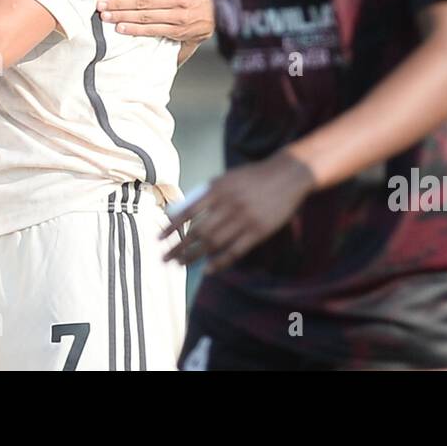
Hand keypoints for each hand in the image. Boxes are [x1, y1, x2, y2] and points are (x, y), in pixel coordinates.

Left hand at [97, 0, 213, 41]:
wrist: (215, 16)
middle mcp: (178, 0)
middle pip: (143, 2)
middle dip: (119, 3)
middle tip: (101, 4)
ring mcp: (178, 17)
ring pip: (145, 17)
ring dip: (123, 17)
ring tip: (106, 16)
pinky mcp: (176, 31)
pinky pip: (152, 31)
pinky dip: (134, 30)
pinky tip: (120, 28)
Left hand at [161, 151, 315, 273]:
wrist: (288, 175)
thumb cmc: (253, 177)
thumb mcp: (227, 179)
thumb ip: (207, 194)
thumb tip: (184, 211)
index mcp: (218, 189)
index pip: (188, 211)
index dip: (171, 226)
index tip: (158, 239)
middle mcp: (229, 205)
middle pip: (198, 232)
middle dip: (179, 247)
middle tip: (165, 259)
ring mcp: (244, 219)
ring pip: (214, 244)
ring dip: (194, 257)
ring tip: (181, 265)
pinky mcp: (259, 231)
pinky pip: (235, 251)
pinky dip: (219, 262)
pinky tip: (208, 270)